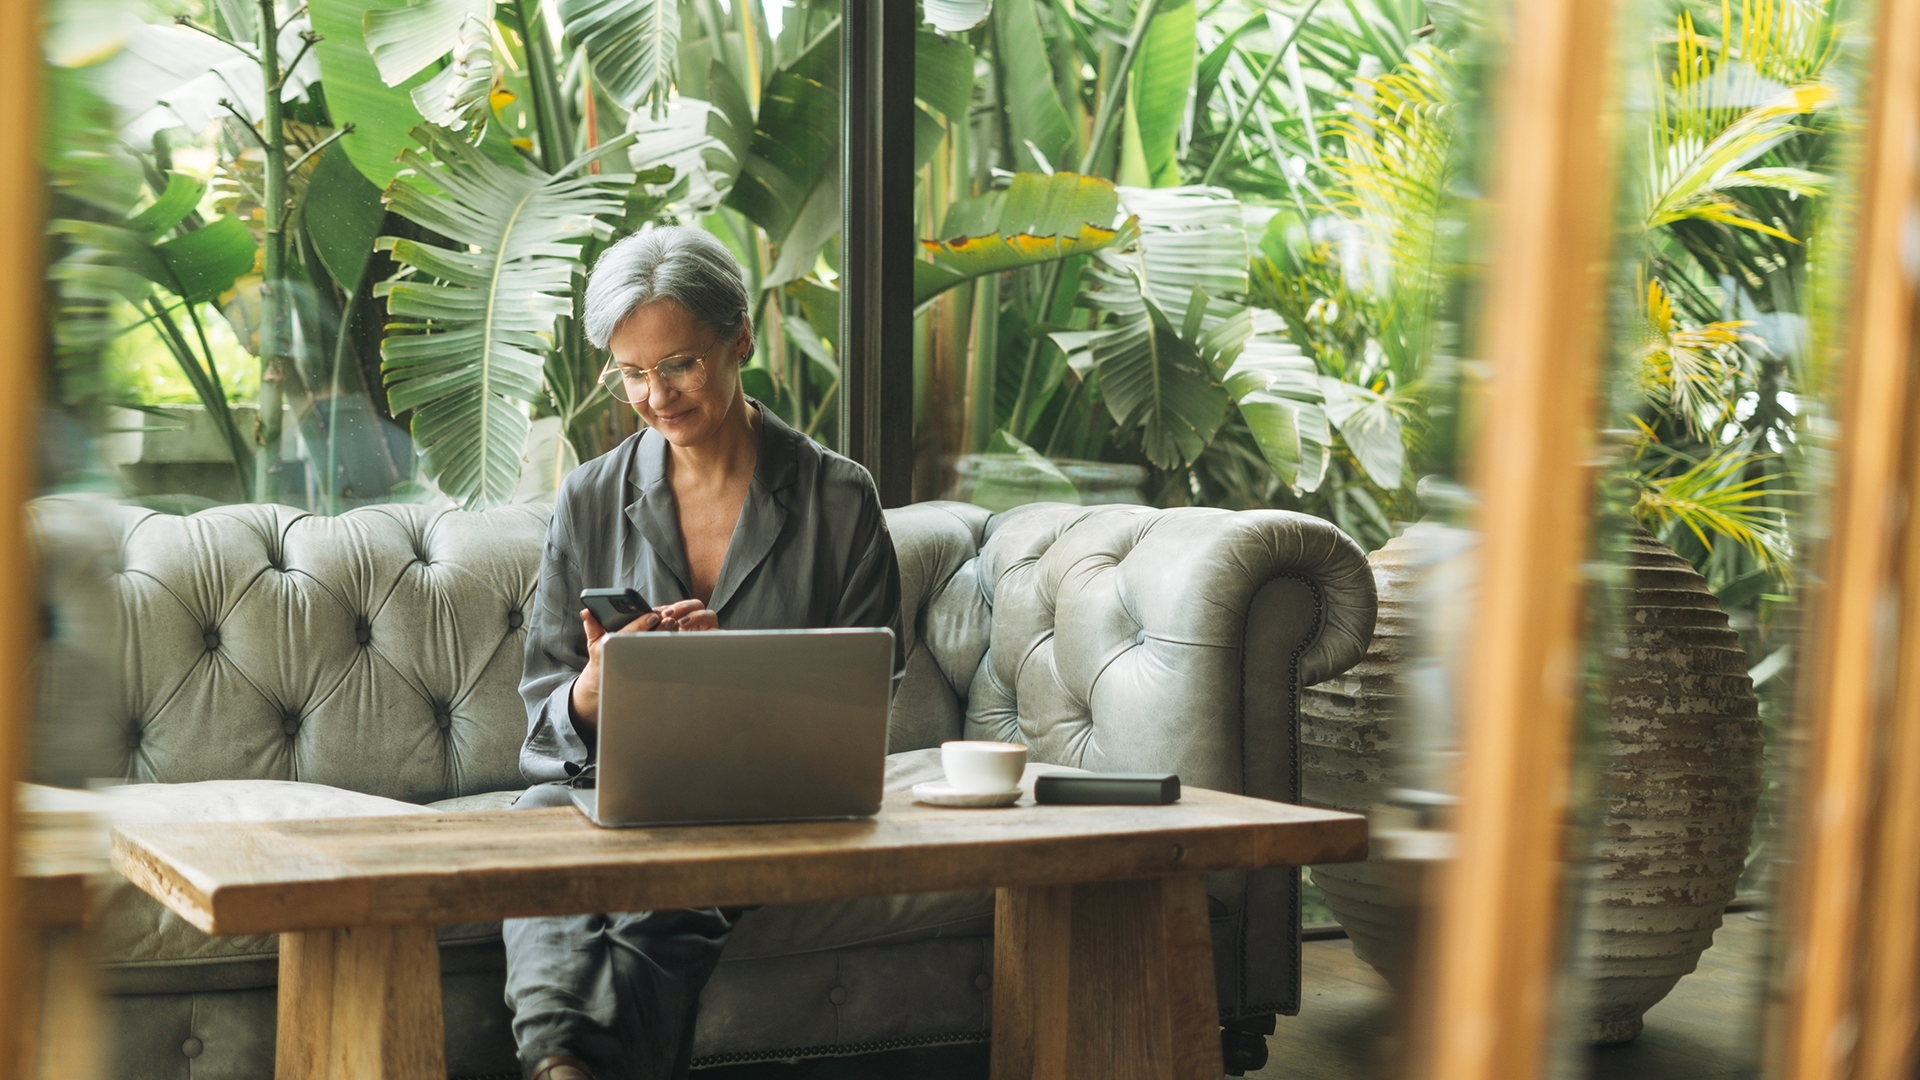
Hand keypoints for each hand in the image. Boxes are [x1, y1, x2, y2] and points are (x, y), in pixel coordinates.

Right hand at [568, 600, 717, 725]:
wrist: (604, 682)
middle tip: (669, 618)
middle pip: (644, 640)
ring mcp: (636, 663)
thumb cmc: (600, 658)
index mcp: (611, 646)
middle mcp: (624, 655)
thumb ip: (592, 626)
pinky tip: (675, 634)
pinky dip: (668, 644)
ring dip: (665, 636)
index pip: (628, 633)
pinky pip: (659, 655)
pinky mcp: (646, 669)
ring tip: (673, 624)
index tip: (653, 615)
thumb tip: (586, 612)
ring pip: (654, 648)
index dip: (642, 624)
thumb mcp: (593, 642)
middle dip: (658, 629)